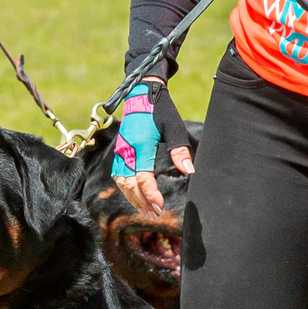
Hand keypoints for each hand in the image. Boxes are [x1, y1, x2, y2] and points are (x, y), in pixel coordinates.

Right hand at [110, 82, 192, 214]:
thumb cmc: (160, 110)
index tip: (160, 206)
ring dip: (132, 198)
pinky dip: (125, 189)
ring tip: (145, 211)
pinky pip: (118, 175)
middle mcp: (126, 150)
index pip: (142, 177)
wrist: (142, 93)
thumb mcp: (174, 128)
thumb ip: (179, 151)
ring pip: (121, 182)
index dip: (150, 194)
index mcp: (140, 144)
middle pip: (129, 184)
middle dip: (142, 201)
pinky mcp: (119, 150)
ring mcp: (120, 150)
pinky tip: (135, 197)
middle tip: (155, 214)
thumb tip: (189, 171)